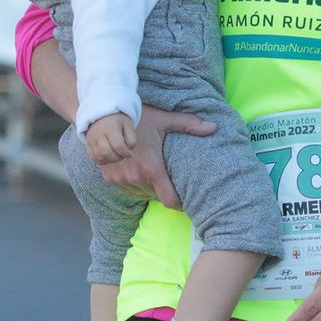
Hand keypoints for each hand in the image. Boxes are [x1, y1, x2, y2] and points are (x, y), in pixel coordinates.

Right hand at [84, 112, 136, 164]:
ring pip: (100, 157)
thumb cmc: (117, 121)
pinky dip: (102, 161)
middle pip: (107, 152)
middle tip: (123, 155)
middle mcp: (98, 133)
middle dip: (118, 158)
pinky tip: (109, 157)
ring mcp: (91, 139)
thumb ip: (131, 138)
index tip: (129, 153)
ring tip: (117, 155)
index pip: (118, 145)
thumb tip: (129, 150)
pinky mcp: (88, 144)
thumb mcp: (128, 124)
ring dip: (111, 160)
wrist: (101, 114)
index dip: (125, 153)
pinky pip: (93, 158)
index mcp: (110, 127)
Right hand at [97, 105, 216, 209]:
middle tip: (168, 176)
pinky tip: (138, 170)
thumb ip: (189, 125)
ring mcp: (121, 179)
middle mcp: (136, 177)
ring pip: (142, 194)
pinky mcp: (110, 178)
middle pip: (156, 196)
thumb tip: (214, 127)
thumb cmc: (139, 118)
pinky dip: (135, 184)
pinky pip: (128, 189)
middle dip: (163, 189)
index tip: (186, 200)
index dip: (179, 203)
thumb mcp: (165, 120)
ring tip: (152, 171)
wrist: (105, 117)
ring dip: (148, 187)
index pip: (169, 200)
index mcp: (152, 167)